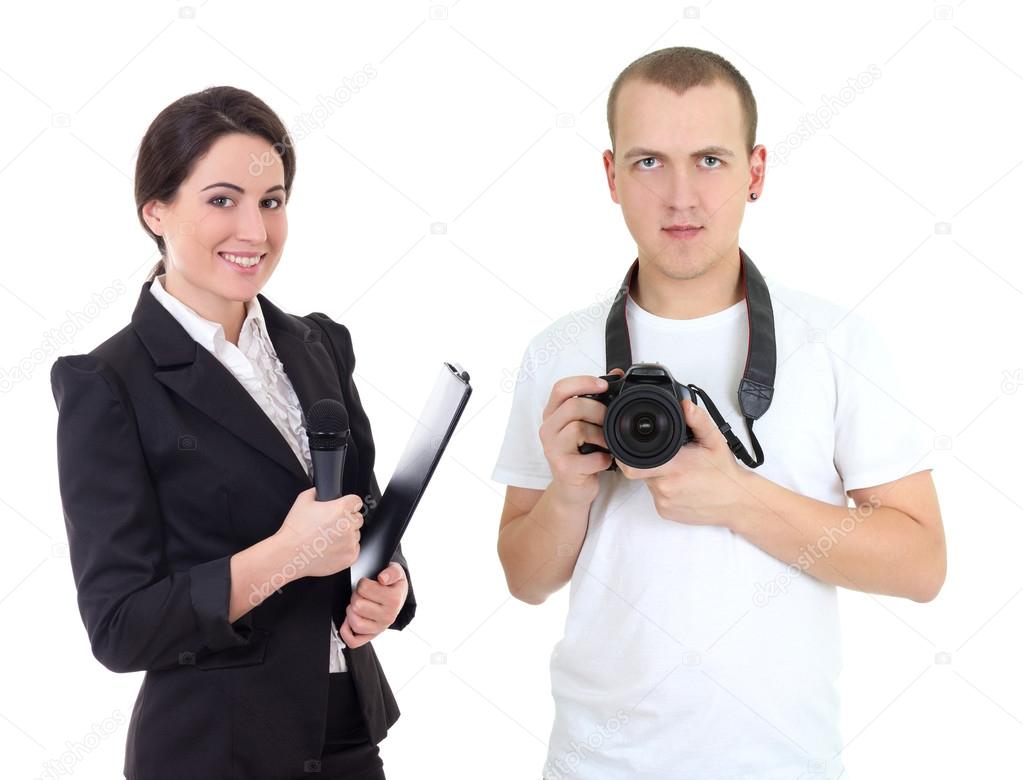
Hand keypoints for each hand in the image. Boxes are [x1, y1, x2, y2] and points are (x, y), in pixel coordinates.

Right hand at [274, 487, 362, 578]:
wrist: (289, 555)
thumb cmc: (295, 531)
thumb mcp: (302, 501)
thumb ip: (315, 492)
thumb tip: (319, 491)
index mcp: (341, 509)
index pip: (356, 502)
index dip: (349, 505)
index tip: (344, 509)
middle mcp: (348, 525)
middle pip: (357, 518)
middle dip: (347, 521)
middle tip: (331, 526)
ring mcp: (350, 542)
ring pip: (355, 535)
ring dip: (346, 536)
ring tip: (328, 539)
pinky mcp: (349, 557)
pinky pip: (354, 549)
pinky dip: (345, 549)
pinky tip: (331, 548)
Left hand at [339, 562, 408, 647]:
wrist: (398, 597)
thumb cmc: (393, 585)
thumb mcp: (397, 572)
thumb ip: (391, 572)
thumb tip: (382, 579)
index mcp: (394, 600)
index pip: (364, 589)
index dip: (362, 583)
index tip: (367, 583)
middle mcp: (388, 617)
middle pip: (357, 605)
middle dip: (356, 596)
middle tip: (361, 594)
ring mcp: (379, 629)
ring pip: (355, 623)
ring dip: (351, 611)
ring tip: (357, 605)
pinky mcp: (371, 637)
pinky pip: (353, 641)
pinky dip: (346, 631)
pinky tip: (349, 620)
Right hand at [539, 369, 624, 506]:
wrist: (572, 489)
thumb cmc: (581, 454)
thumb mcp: (584, 424)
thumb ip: (596, 401)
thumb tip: (618, 373)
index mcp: (552, 414)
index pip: (560, 388)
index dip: (583, 382)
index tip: (604, 385)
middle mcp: (548, 429)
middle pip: (573, 406)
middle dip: (599, 411)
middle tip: (609, 421)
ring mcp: (552, 449)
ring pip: (579, 428)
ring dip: (601, 435)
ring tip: (607, 443)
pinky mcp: (563, 468)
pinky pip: (588, 458)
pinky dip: (603, 458)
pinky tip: (604, 461)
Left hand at [617, 396, 749, 527]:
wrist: (737, 502)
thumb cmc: (725, 473)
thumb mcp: (714, 440)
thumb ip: (697, 420)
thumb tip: (684, 405)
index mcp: (673, 467)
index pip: (632, 465)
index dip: (625, 455)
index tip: (628, 447)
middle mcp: (664, 488)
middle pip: (641, 470)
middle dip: (650, 461)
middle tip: (671, 458)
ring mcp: (664, 503)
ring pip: (649, 483)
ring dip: (658, 475)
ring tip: (680, 471)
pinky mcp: (666, 513)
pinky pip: (657, 497)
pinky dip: (664, 489)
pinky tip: (681, 484)